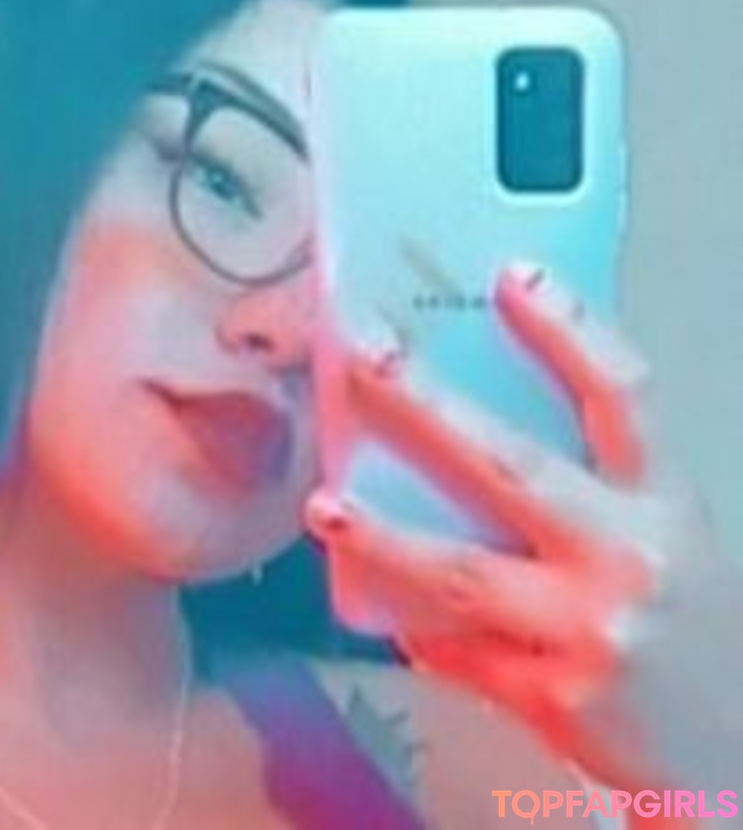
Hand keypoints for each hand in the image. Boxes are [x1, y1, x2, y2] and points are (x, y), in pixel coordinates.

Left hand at [305, 263, 742, 794]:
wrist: (738, 748)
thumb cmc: (691, 625)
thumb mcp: (659, 534)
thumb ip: (587, 482)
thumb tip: (465, 414)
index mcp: (663, 504)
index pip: (621, 395)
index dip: (568, 329)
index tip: (510, 275)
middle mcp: (629, 559)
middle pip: (513, 465)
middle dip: (426, 403)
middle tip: (363, 353)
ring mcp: (590, 633)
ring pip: (461, 572)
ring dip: (381, 536)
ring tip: (322, 504)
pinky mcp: (554, 701)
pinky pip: (457, 651)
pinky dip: (410, 622)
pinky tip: (368, 596)